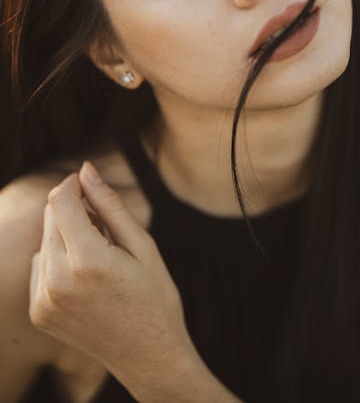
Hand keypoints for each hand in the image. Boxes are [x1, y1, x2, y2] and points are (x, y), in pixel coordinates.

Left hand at [29, 161, 198, 394]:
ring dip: (66, 236)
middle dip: (74, 210)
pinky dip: (59, 261)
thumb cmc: (154, 297)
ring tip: (100, 257)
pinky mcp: (39, 312)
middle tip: (106, 228)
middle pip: (51, 219)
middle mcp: (57, 281)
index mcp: (87, 260)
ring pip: (45, 241)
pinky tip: (86, 278)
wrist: (149, 356)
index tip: (89, 181)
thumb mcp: (142, 245)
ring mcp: (44, 300)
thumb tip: (87, 170)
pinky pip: (41, 267)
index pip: (61, 201)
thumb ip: (110, 205)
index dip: (73, 184)